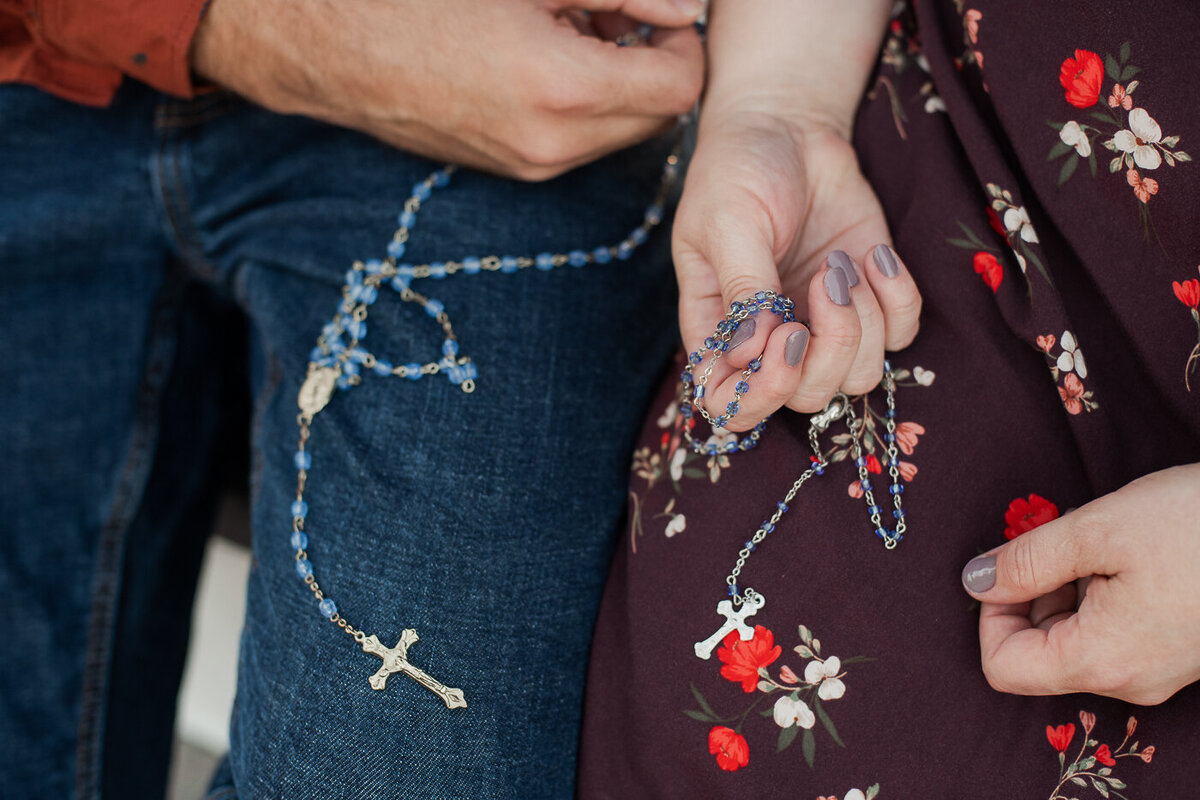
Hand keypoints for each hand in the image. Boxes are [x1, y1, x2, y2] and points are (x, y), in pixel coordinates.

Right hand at [190, 0, 704, 179]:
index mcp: (564, 87)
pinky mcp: (511, 170)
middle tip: (617, 13)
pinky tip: (548, 60)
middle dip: (654, 65)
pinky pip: (580, 143)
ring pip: (620, 134)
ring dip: (621, 86)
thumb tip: (689, 7)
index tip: (657, 10)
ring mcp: (530, 164)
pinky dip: (587, 105)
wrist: (332, 44)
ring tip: (575, 30)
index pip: (678, 88)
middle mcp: (553, 143)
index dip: (684, 44)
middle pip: (656, 119)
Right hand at [673, 109, 921, 427]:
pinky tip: (875, 254)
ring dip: (862, 322)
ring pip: (859, 377)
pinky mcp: (869, 299)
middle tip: (825, 282)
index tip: (786, 337)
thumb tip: (754, 352)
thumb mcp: (728, 221)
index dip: (762, 396)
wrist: (788, 124)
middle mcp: (771, 339)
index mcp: (719, 330)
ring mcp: (823, 323)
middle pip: (807, 397)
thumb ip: (744, 288)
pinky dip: (898, 299)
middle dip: (829, 351)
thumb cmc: (738, 169)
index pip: (730, 404)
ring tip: (843, 262)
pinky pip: (902, 336)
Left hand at [961, 463, 1199, 704]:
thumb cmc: (1198, 525)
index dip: (989, 614)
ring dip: (1069, 586)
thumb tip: (974, 581)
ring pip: (1076, 636)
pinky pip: (1114, 629)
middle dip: (1031, 592)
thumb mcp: (1096, 530)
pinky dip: (1102, 589)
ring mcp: (1158, 669)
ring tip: (1103, 541)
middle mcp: (1129, 680)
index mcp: (1101, 661)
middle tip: (1061, 539)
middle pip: (1038, 652)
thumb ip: (1025, 562)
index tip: (1010, 565)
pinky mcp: (1179, 649)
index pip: (1002, 668)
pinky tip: (1129, 551)